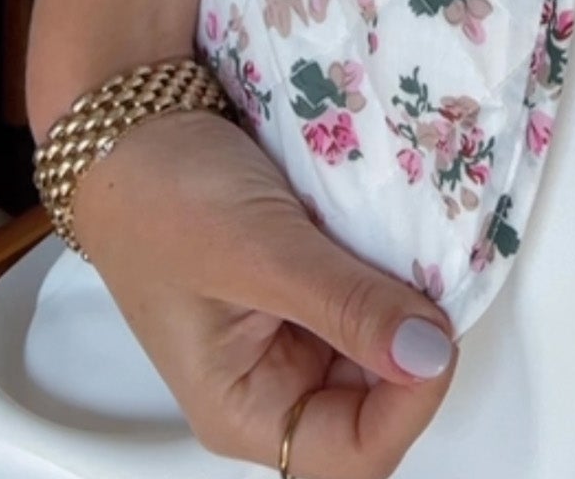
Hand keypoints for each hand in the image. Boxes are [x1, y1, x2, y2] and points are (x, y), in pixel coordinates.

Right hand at [68, 106, 459, 477]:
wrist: (136, 128)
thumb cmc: (162, 198)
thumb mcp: (260, 251)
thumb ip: (346, 304)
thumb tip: (427, 354)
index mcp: (244, 409)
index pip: (354, 453)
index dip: (409, 403)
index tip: (438, 330)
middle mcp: (274, 386)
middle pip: (380, 405)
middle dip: (416, 348)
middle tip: (435, 278)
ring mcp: (297, 336)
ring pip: (385, 349)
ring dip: (410, 305)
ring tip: (417, 253)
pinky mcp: (314, 289)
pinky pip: (374, 300)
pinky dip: (397, 272)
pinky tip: (402, 238)